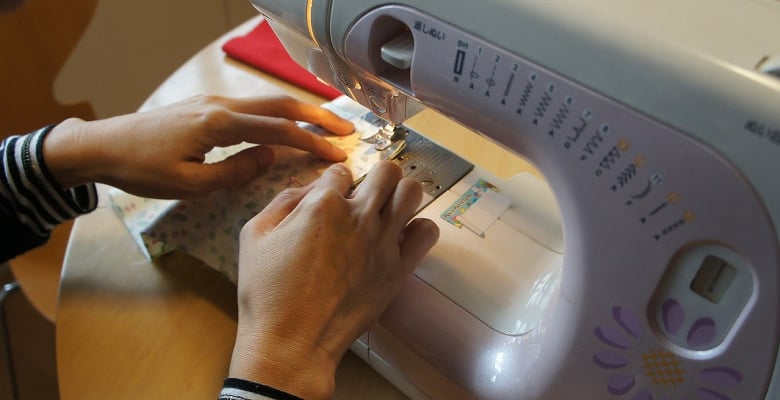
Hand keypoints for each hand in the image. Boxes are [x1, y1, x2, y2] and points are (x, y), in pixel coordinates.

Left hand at [42, 95, 353, 197]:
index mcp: (220, 125)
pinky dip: (278, 113)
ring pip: (267, 101)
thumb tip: (270, 158)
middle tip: (347, 130)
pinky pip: (252, 106)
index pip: (278, 131)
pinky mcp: (206, 106)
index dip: (312, 143)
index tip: (339, 154)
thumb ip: (234, 171)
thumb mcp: (189, 184)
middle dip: (317, 117)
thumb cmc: (142, 169)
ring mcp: (213, 102)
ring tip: (326, 124)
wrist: (101, 145)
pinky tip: (287, 124)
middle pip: (280, 105)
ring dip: (300, 112)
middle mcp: (221, 106)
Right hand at [230, 161, 439, 398]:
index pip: (341, 171)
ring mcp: (383, 243)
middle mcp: (358, 217)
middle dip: (376, 177)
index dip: (334, 182)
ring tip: (388, 211)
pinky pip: (428, 233)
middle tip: (365, 197)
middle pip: (387, 171)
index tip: (330, 198)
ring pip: (412, 193)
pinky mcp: (399, 269)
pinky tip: (401, 238)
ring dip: (401, 195)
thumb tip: (310, 188)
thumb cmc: (266, 292)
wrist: (291, 342)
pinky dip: (419, 229)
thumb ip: (283, 200)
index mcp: (322, 204)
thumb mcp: (255, 235)